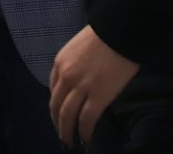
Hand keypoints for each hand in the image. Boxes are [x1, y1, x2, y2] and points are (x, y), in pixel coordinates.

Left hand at [49, 25, 138, 147]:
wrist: (119, 31)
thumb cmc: (104, 35)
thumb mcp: (78, 47)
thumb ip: (74, 65)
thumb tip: (79, 82)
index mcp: (60, 63)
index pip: (53, 89)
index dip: (56, 105)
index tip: (60, 114)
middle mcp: (66, 76)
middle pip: (57, 105)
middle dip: (58, 123)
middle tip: (62, 135)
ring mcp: (81, 87)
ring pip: (68, 115)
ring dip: (67, 131)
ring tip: (70, 141)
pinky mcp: (98, 96)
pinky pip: (87, 119)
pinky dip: (85, 131)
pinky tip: (86, 137)